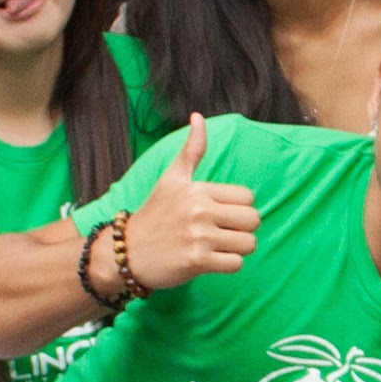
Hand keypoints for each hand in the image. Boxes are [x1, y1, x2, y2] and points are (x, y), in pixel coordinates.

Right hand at [121, 114, 259, 289]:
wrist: (126, 251)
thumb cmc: (154, 214)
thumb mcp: (172, 179)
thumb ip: (191, 151)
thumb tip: (198, 116)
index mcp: (198, 189)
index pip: (248, 197)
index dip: (239, 208)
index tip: (221, 214)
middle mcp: (200, 210)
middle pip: (254, 220)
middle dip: (243, 229)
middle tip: (223, 233)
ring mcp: (199, 237)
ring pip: (249, 243)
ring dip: (237, 249)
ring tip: (217, 247)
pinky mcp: (197, 262)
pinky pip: (236, 264)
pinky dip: (228, 265)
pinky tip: (211, 260)